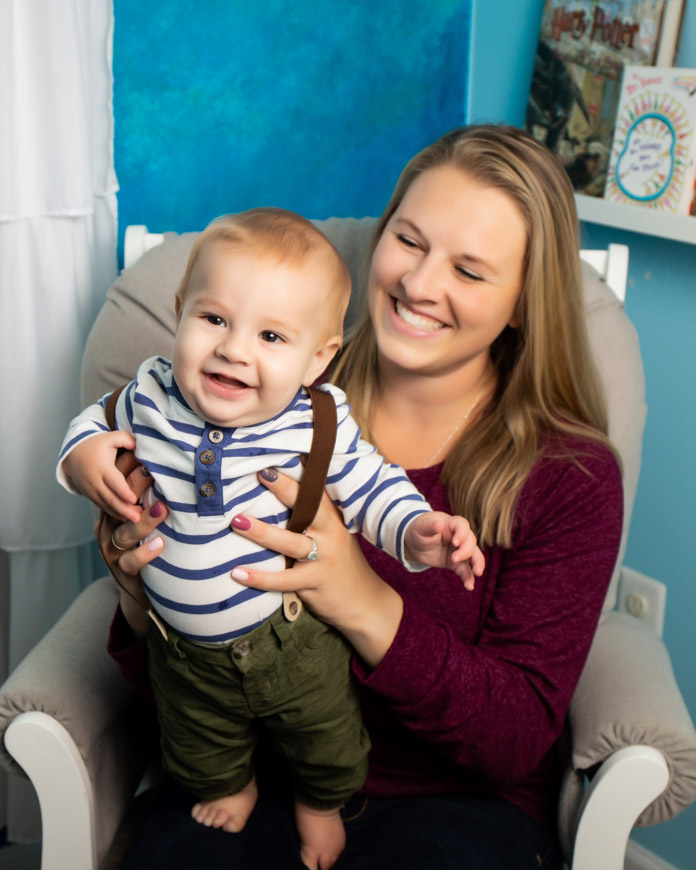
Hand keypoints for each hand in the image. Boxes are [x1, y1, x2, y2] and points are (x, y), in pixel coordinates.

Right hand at [63, 431, 141, 521]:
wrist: (72, 453)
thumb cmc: (96, 444)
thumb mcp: (110, 437)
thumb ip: (126, 439)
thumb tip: (139, 445)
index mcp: (101, 466)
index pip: (113, 481)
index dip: (123, 491)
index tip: (134, 500)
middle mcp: (94, 480)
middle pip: (110, 497)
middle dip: (124, 509)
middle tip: (139, 518)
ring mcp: (90, 489)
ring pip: (105, 504)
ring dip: (120, 513)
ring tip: (136, 520)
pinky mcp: (89, 495)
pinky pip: (101, 506)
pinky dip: (112, 513)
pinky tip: (124, 518)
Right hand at [95, 453, 167, 637]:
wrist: (147, 585)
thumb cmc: (155, 541)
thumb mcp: (155, 516)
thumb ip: (160, 492)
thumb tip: (180, 462)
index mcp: (118, 510)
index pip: (121, 486)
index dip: (130, 469)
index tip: (145, 453)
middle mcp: (111, 527)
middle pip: (119, 505)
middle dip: (135, 487)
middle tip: (152, 472)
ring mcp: (113, 550)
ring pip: (123, 533)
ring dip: (144, 521)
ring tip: (162, 509)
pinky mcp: (122, 569)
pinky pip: (130, 561)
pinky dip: (145, 552)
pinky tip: (160, 544)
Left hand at [228, 469, 404, 667]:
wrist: (363, 602)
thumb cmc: (339, 564)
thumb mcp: (332, 535)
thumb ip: (311, 517)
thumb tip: (276, 491)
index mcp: (331, 518)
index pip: (315, 489)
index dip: (297, 472)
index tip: (276, 455)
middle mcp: (329, 533)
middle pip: (307, 507)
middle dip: (284, 489)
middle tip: (260, 473)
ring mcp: (323, 558)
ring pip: (290, 542)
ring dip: (261, 532)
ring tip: (236, 521)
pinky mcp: (314, 582)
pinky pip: (283, 579)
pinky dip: (259, 577)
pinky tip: (237, 573)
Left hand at [404, 512, 484, 590]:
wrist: (415, 543)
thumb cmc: (419, 530)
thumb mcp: (422, 527)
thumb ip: (431, 526)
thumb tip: (440, 524)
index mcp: (451, 524)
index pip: (462, 526)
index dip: (462, 534)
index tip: (455, 543)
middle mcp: (459, 537)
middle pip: (470, 541)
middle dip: (466, 551)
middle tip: (454, 559)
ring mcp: (459, 550)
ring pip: (473, 556)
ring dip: (477, 564)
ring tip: (477, 573)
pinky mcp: (456, 563)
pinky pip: (465, 570)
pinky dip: (468, 578)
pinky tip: (469, 586)